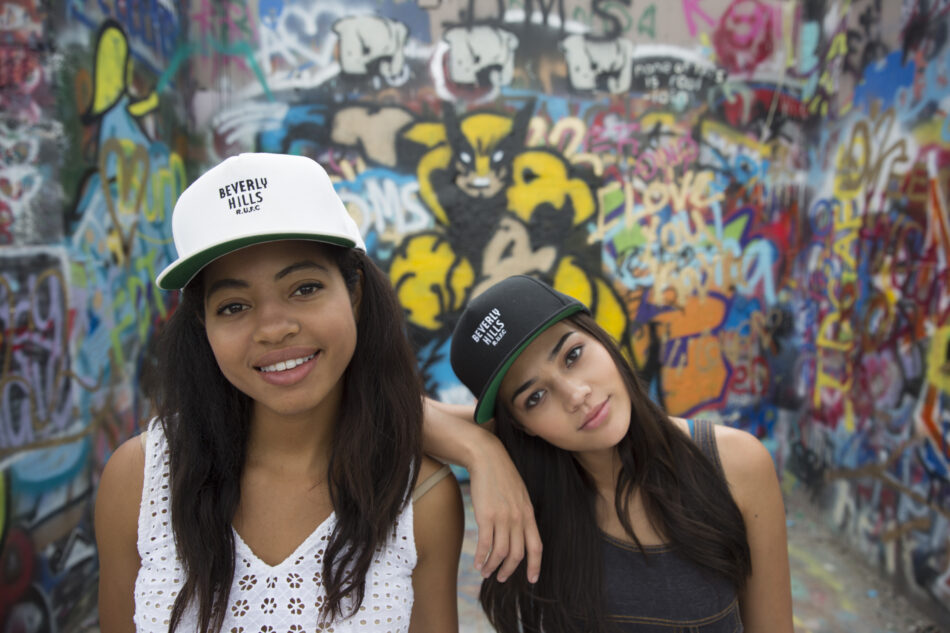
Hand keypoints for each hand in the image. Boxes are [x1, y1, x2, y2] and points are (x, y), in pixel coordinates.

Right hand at [466, 435, 541, 583]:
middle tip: (501, 578)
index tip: (532, 579)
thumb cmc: (501, 475)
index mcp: (528, 514)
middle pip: (517, 554)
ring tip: (485, 572)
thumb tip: (519, 531)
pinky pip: (485, 544)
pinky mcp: (486, 516)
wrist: (487, 458)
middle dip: (509, 570)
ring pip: (500, 553)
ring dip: (492, 566)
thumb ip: (521, 513)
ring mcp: (503, 518)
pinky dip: (480, 557)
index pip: (536, 546)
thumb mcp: (519, 494)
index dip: (535, 566)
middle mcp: (518, 518)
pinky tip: (476, 563)